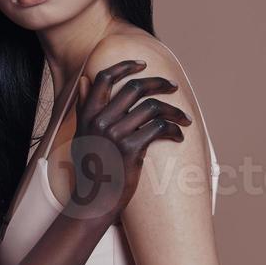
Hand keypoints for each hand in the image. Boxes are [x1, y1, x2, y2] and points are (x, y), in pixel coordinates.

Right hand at [68, 59, 189, 220]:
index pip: (103, 78)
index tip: (142, 64)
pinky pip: (159, 129)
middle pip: (134, 88)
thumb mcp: (82, 134)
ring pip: (152, 107)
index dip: (125, 66)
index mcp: (87, 115)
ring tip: (183, 118)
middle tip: (172, 86)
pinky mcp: (131, 150)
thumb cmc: (91, 167)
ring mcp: (115, 135)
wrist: (95, 200)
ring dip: (173, 111)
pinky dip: (174, 130)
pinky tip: (178, 136)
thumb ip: (85, 107)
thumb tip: (86, 80)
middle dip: (158, 83)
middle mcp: (100, 122)